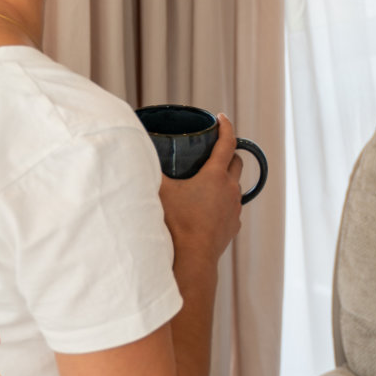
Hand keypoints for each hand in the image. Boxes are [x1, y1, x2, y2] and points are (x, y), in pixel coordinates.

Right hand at [158, 114, 242, 264]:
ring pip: (236, 185)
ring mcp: (235, 208)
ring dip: (226, 178)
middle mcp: (231, 189)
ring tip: (209, 180)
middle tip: (214, 150)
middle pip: (237, 162)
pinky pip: (232, 207)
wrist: (193, 258)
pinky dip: (224, 201)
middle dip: (228, 152)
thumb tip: (137, 155)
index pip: (227, 142)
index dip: (225, 127)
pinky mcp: (234, 225)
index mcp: (216, 175)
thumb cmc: (177, 223)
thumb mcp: (161, 192)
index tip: (221, 117)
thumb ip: (151, 172)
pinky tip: (209, 207)